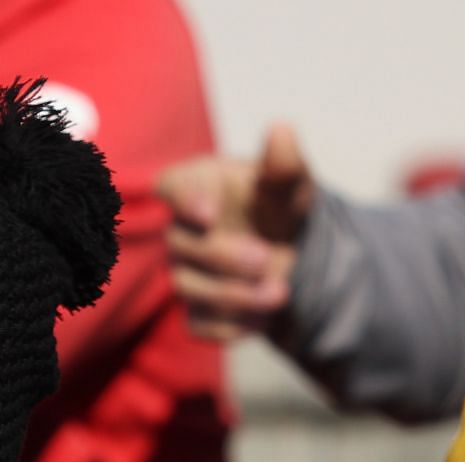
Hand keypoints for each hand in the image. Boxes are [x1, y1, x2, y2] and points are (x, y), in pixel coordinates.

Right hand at [156, 124, 316, 341]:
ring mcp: (184, 272)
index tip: (209, 214)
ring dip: (233, 296)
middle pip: (180, 245)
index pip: (171, 187)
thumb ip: (285, 165)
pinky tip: (264, 321)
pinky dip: (231, 327)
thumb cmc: (280, 208)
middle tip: (266, 259)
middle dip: (222, 257)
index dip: (182, 201)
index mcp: (198, 186)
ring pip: (188, 289)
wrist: (291, 254)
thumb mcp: (293, 187)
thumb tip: (282, 130)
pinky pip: (198, 325)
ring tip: (281, 294)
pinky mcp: (195, 310)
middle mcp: (181, 230)